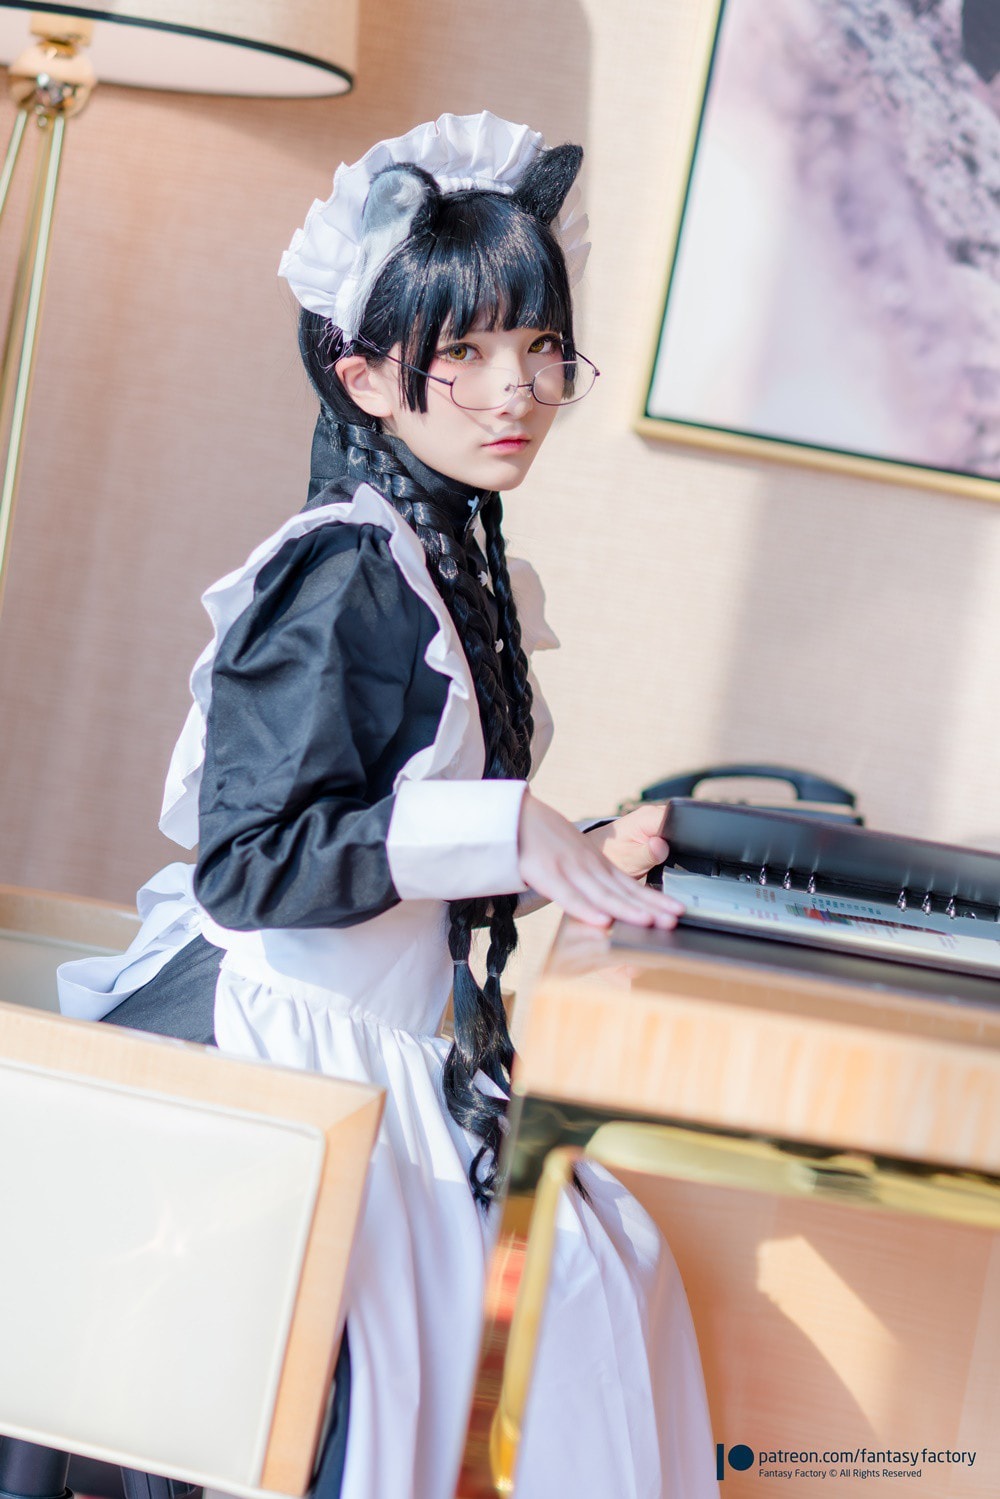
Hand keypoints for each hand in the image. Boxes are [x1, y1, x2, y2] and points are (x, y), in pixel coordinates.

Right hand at [517, 791, 682, 929]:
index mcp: (597, 864)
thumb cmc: (545, 839)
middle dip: (651, 906)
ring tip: (649, 921)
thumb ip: (593, 874)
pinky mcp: (546, 873)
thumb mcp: (577, 853)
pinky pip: (568, 895)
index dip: (655, 899)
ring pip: (602, 894)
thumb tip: (612, 899)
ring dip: (626, 909)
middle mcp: (588, 867)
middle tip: (674, 918)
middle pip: (624, 890)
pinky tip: (601, 921)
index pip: (632, 885)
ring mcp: (569, 869)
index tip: (677, 910)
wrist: (516, 816)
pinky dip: (585, 909)